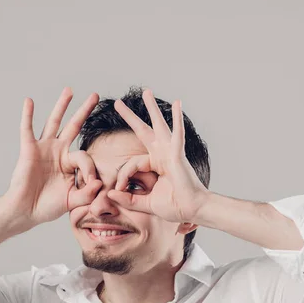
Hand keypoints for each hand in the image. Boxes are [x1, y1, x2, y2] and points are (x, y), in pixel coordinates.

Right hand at [3, 87, 102, 231]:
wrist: (26, 211)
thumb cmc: (47, 207)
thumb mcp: (73, 201)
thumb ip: (87, 194)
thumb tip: (100, 182)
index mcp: (70, 164)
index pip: (85, 157)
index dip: (90, 169)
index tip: (91, 183)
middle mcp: (58, 152)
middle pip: (74, 126)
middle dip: (84, 111)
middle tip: (95, 95)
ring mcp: (44, 149)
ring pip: (54, 122)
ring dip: (62, 106)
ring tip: (69, 90)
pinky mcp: (29, 150)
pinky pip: (27, 129)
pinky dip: (28, 115)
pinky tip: (29, 101)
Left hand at [107, 89, 209, 222]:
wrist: (193, 210)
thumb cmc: (175, 206)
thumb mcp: (145, 203)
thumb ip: (128, 199)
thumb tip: (110, 194)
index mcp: (155, 165)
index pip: (131, 163)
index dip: (122, 175)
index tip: (118, 188)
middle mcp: (162, 155)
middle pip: (144, 131)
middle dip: (131, 117)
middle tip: (118, 103)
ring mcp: (170, 153)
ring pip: (159, 126)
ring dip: (152, 108)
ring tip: (146, 92)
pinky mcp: (178, 155)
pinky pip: (177, 135)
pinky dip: (177, 119)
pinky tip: (177, 104)